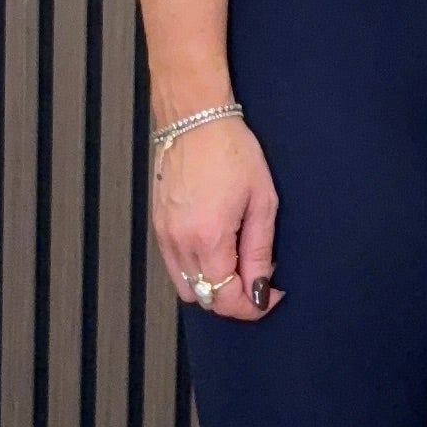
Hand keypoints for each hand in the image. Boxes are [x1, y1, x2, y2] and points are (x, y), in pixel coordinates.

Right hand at [152, 116, 281, 318]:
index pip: (226, 299)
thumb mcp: (262, 201)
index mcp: (208, 237)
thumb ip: (260, 251)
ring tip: (236, 262)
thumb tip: (260, 288)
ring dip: (212, 286)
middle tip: (256, 279)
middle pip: (204, 299)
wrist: (194, 119)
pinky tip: (215, 248)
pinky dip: (195, 269)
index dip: (252, 307)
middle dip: (232, 299)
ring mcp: (164, 234)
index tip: (270, 297)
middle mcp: (180, 241)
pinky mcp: (157, 225)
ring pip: (186, 287)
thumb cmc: (230, 150)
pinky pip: (173, 265)